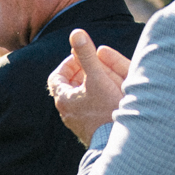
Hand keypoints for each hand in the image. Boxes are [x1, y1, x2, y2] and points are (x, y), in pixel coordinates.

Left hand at [48, 28, 131, 142]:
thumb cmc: (107, 110)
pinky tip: (109, 97)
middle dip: (80, 73)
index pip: (56, 77)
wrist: (118, 142)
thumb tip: (76, 32)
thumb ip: (86, 55)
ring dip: (89, 86)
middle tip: (94, 65)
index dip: (68, 64)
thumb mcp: (98, 78)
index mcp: (63, 99)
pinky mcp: (88, 131)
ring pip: (78, 99)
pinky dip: (95, 99)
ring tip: (103, 78)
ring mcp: (76, 123)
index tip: (83, 58)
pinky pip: (87, 110)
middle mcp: (66, 113)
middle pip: (67, 87)